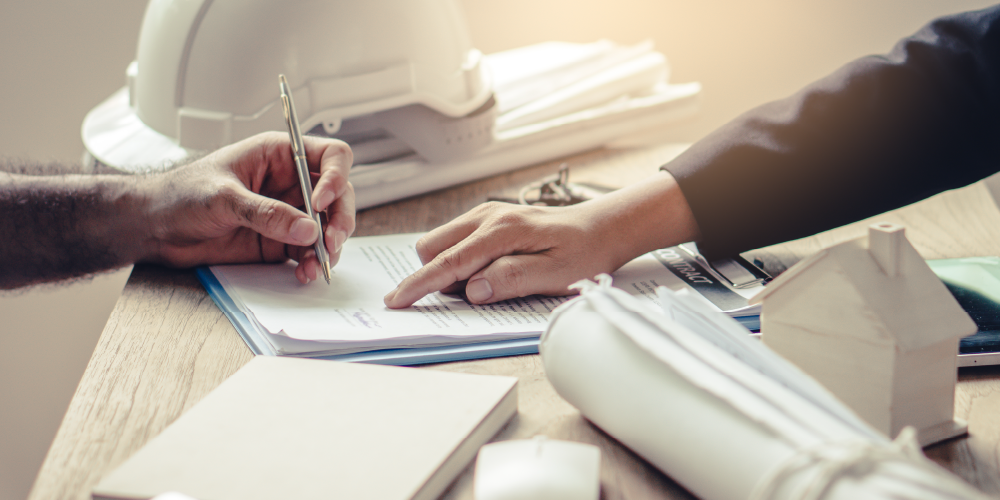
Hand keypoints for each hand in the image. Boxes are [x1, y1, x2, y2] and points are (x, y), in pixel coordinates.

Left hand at [139, 131, 354, 282]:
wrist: (155, 227)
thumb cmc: (181, 195)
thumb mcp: (223, 197)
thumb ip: (266, 213)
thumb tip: (307, 229)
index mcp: (279, 155)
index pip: (330, 156)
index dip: (336, 177)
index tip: (322, 202)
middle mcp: (290, 183)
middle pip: (338, 195)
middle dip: (340, 218)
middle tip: (331, 240)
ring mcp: (288, 213)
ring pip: (327, 227)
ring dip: (330, 246)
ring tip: (318, 263)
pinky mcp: (280, 241)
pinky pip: (308, 251)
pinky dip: (313, 263)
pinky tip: (305, 272)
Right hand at [383, 171, 700, 307]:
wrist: (603, 227)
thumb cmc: (584, 253)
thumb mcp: (555, 275)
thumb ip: (511, 279)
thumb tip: (472, 289)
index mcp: (502, 230)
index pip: (449, 262)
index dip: (420, 284)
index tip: (396, 301)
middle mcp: (488, 216)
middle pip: (433, 247)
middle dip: (435, 275)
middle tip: (473, 295)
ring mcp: (487, 213)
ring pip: (441, 241)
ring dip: (449, 267)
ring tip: (488, 282)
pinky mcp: (489, 218)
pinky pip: (457, 239)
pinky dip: (460, 258)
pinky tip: (489, 270)